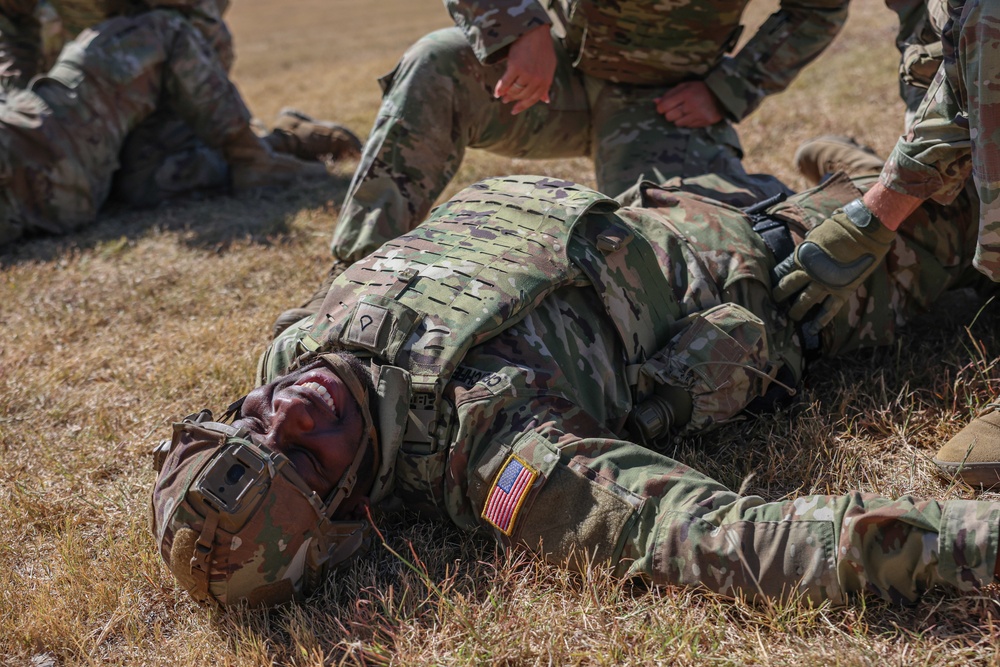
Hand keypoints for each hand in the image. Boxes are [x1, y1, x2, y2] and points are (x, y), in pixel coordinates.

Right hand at [493, 24, 554, 114]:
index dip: (523, 106)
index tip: (514, 111)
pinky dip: (500, 88)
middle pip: (522, 95)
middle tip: (506, 100)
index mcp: (546, 80)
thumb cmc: (542, 48)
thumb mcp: (549, 67)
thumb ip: (546, 84)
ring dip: (507, 94)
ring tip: (502, 95)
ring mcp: (526, 74)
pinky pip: (506, 83)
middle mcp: (537, 79)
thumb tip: (546, 100)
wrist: (535, 32)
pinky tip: (497, 92)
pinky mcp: (516, 68)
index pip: (533, 99)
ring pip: (514, 90)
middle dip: (513, 99)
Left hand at [655, 81, 724, 127]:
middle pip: (669, 117)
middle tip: (676, 109)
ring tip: (686, 112)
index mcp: (686, 93)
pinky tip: (693, 115)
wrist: (722, 95)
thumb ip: (670, 94)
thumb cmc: (700, 89)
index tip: (663, 108)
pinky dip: (688, 122)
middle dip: (670, 114)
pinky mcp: (705, 122)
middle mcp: (692, 104)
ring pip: (677, 123)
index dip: (660, 108)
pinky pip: (688, 126)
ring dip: (679, 119)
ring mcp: (699, 114)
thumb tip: (655, 102)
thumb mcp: (685, 86)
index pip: (664, 106)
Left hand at [772, 199, 895, 329]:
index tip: (772, 284)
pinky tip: (812, 329)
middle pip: (788, 288)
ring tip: (791, 317)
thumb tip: (802, 252)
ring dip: (796, 310)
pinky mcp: (841, 291)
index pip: (782, 271)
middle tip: (775, 302)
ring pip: (805, 302)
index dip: (777, 278)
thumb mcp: (815, 234)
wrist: (864, 231)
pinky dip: (820, 321)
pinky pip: (828, 310)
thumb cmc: (840, 226)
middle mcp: (809, 273)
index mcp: (801, 257)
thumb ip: (808, 247)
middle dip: (780, 295)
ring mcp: (824, 284)